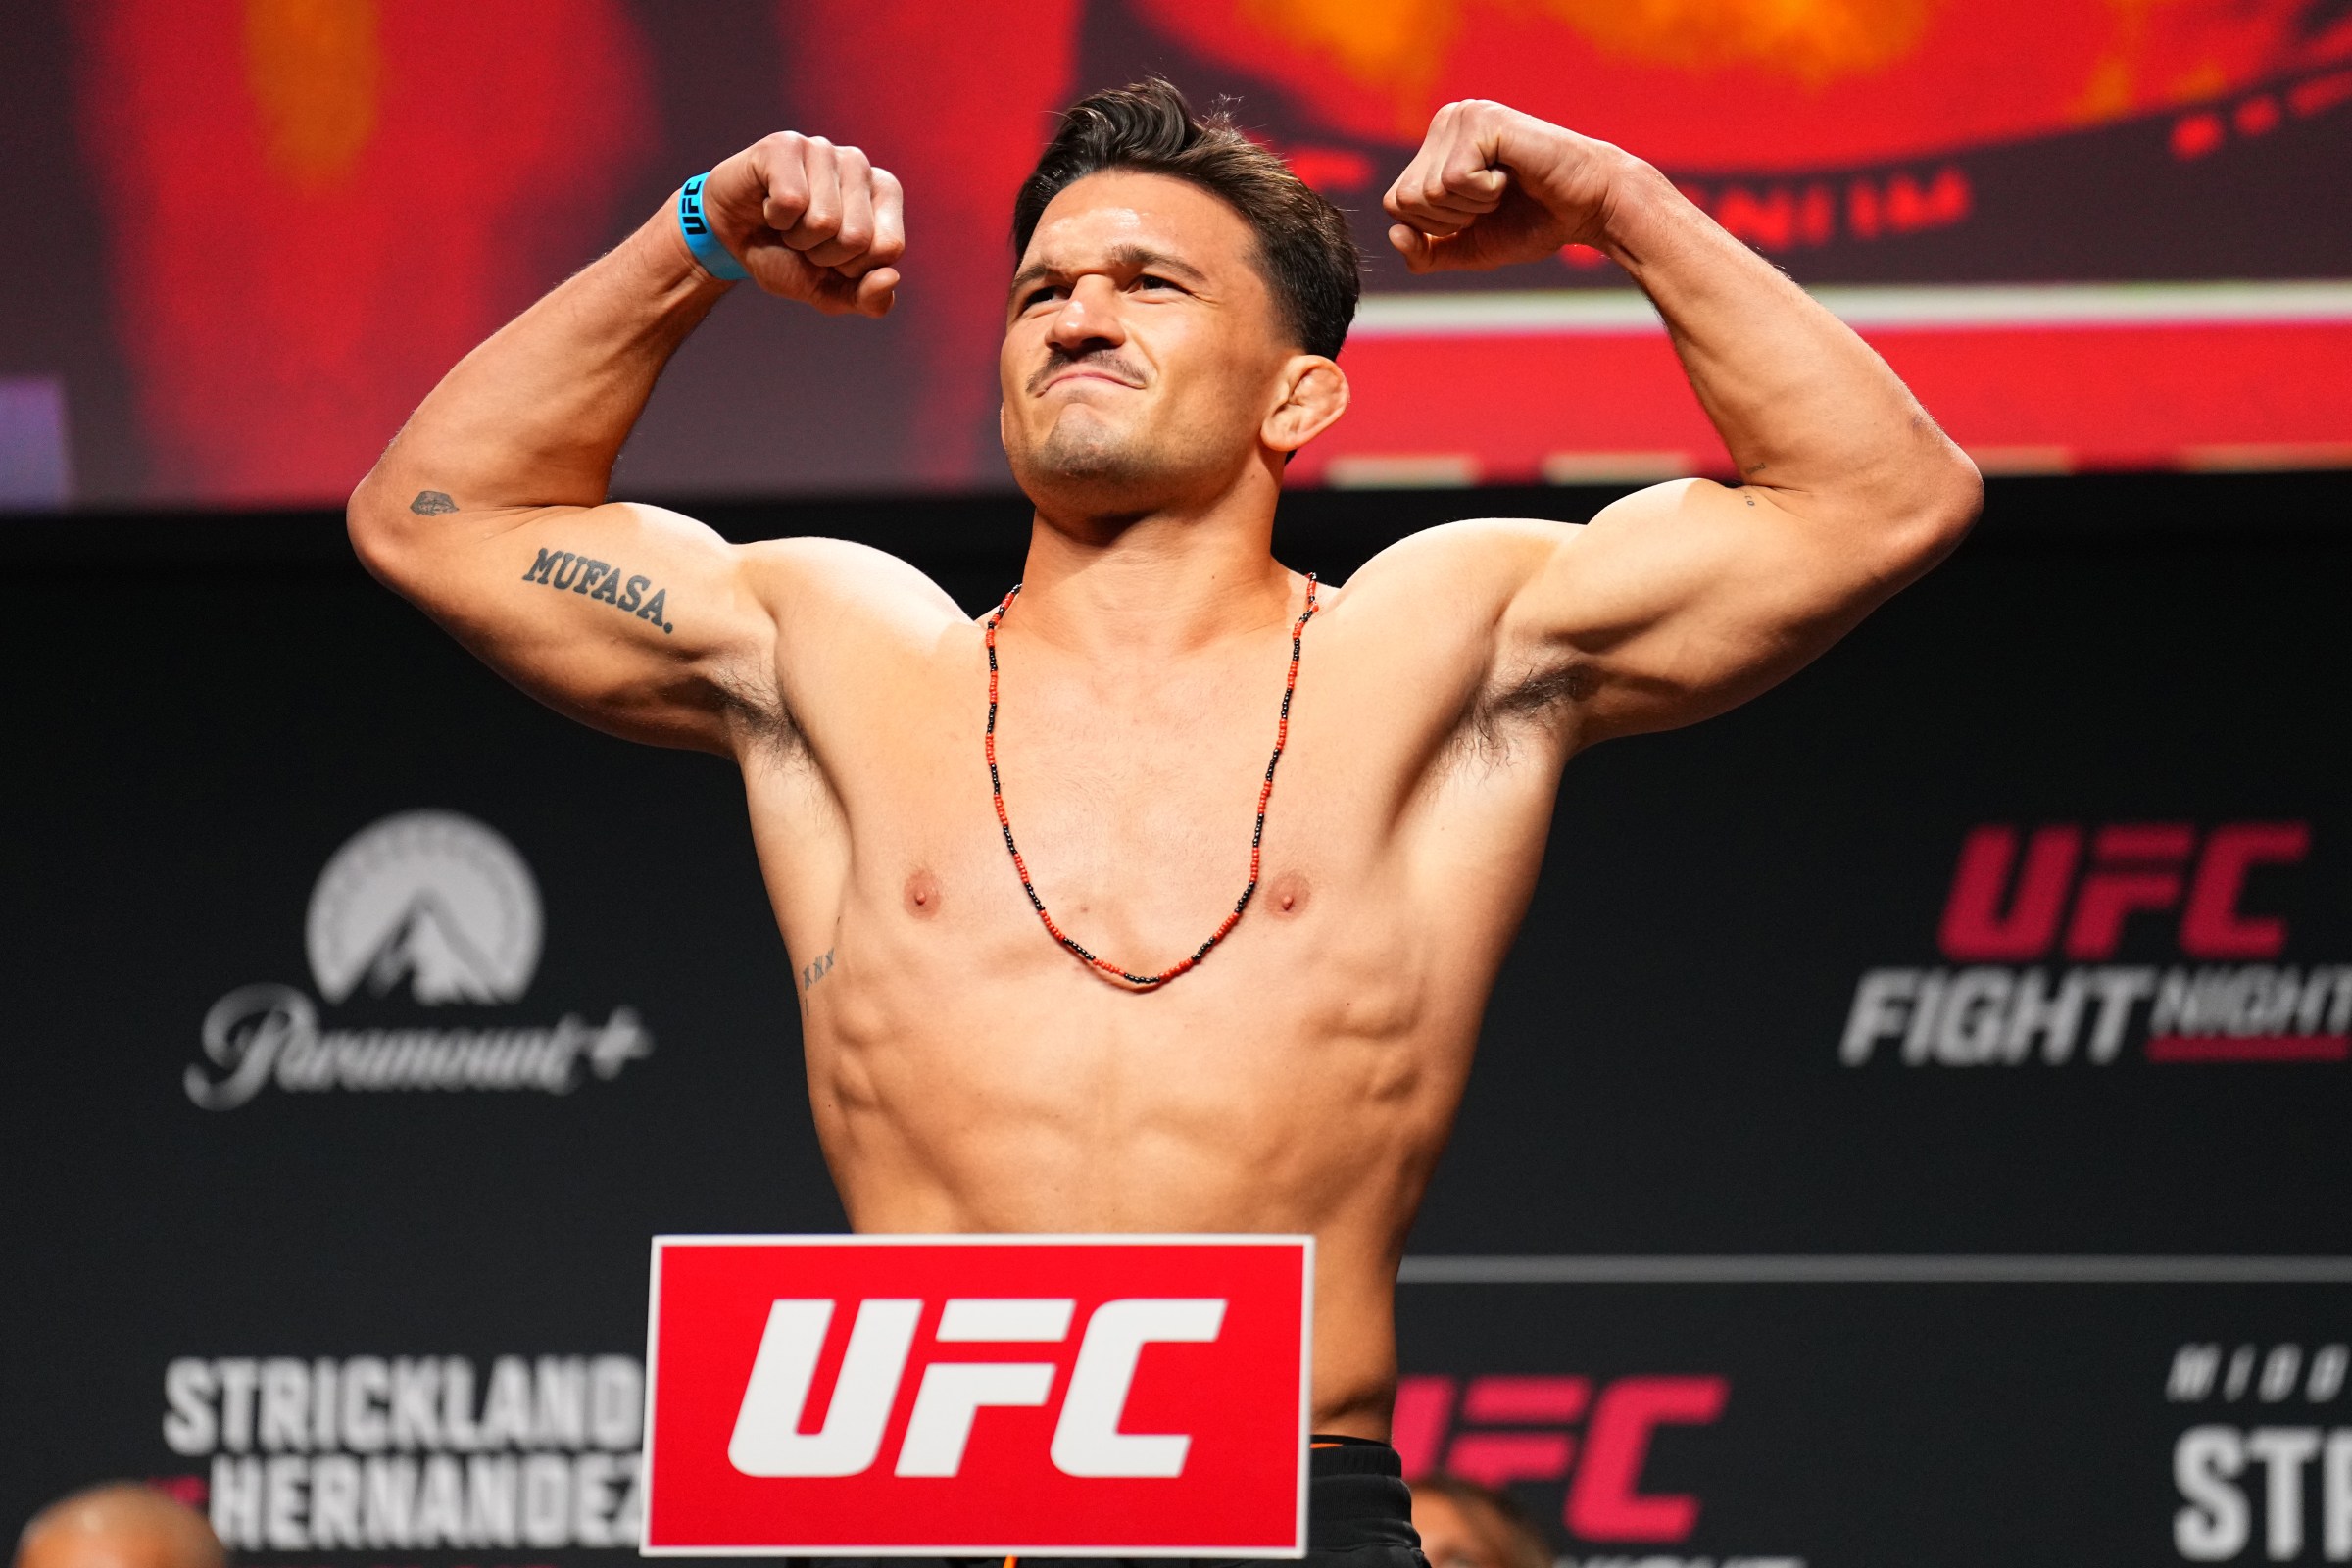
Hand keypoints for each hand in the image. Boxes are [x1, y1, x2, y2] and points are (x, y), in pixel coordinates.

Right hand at [698, 132, 904, 315]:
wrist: (731, 240)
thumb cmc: (788, 258)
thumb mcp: (831, 291)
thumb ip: (869, 298)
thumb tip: (892, 277)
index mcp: (885, 193)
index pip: (889, 247)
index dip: (853, 268)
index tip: (831, 255)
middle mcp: (859, 163)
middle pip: (858, 237)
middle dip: (823, 255)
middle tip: (803, 239)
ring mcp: (822, 148)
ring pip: (824, 221)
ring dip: (797, 237)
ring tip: (787, 222)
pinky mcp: (785, 145)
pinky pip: (791, 202)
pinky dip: (774, 218)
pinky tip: (768, 204)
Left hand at [1382, 101, 1626, 273]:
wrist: (1588, 209)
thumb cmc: (1533, 223)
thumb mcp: (1468, 247)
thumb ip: (1425, 252)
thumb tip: (1394, 234)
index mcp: (1435, 147)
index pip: (1395, 204)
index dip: (1435, 227)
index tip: (1478, 213)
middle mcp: (1445, 122)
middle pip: (1405, 199)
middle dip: (1452, 218)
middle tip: (1495, 201)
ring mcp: (1463, 116)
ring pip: (1428, 191)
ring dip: (1473, 206)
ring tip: (1506, 187)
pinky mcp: (1482, 121)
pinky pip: (1454, 180)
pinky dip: (1486, 194)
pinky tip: (1513, 176)